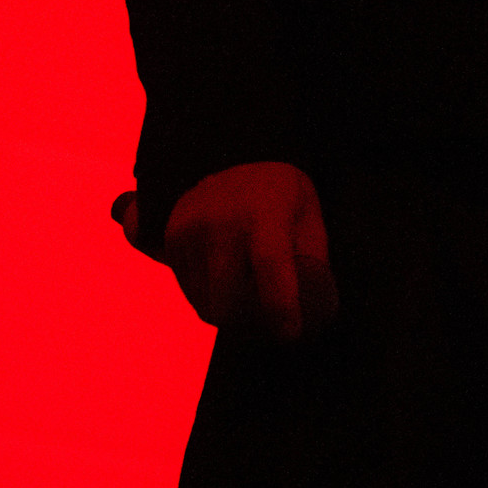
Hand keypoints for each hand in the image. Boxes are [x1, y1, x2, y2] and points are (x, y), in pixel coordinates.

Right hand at [147, 162, 337, 341]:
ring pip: (205, 303)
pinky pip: (190, 291)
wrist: (233, 153)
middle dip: (249, 324)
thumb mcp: (308, 216)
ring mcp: (190, 230)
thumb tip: (315, 311)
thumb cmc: (281, 195)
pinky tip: (228, 276)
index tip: (290, 334)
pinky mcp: (171, 240)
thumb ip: (311, 261)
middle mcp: (221, 221)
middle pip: (226, 300)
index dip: (280, 307)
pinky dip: (210, 297)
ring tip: (250, 292)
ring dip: (229, 313)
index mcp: (264, 212)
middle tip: (269, 324)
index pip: (270, 265)